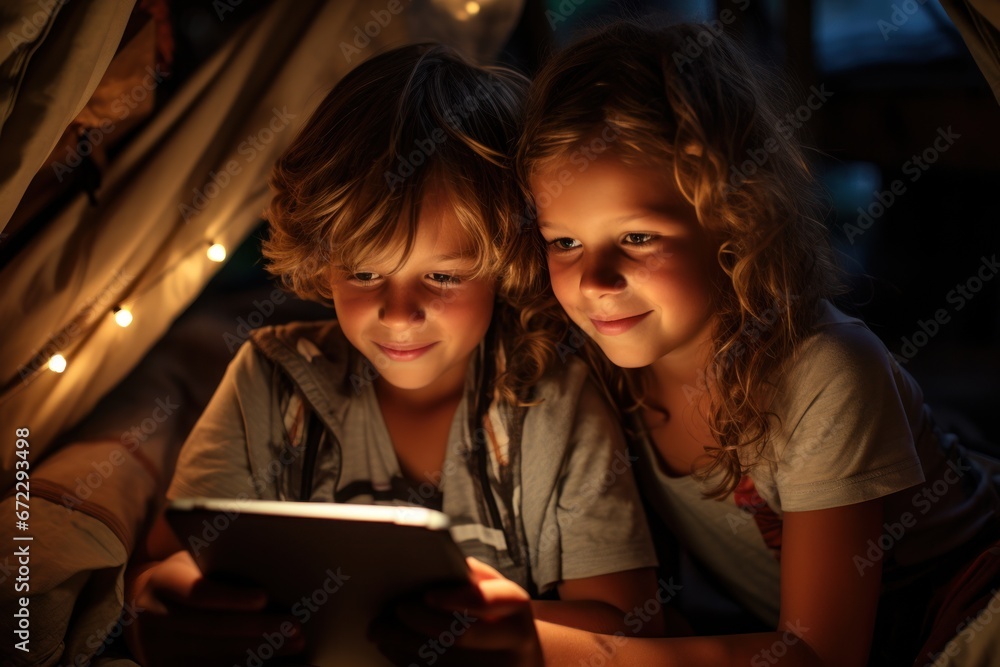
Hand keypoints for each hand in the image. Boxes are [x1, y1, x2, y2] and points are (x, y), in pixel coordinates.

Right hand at [125, 550, 306, 666]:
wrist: (148, 605)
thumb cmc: (190, 575)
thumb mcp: (197, 561)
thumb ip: (223, 562)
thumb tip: (273, 567)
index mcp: (162, 581)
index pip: (198, 592)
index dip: (232, 597)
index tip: (265, 597)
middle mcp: (154, 616)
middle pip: (212, 628)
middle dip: (258, 628)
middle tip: (295, 626)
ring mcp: (157, 649)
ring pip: (215, 654)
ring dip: (259, 650)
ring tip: (293, 643)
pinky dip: (244, 663)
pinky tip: (270, 657)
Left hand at [369, 557, 543, 666]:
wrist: (521, 658)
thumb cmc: (499, 616)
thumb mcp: (496, 590)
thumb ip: (471, 577)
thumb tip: (433, 563)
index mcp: (516, 610)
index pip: (486, 601)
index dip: (455, 598)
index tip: (427, 594)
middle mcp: (511, 645)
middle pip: (458, 636)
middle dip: (418, 621)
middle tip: (393, 609)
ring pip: (441, 661)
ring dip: (402, 644)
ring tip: (380, 629)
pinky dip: (405, 661)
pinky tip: (391, 648)